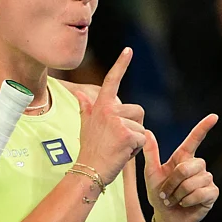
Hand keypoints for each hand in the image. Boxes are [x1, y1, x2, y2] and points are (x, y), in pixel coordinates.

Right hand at [75, 48, 146, 184]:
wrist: (88, 171)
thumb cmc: (90, 150)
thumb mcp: (85, 125)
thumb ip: (85, 107)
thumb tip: (78, 92)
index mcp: (101, 106)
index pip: (112, 81)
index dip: (121, 64)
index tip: (128, 50)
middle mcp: (109, 110)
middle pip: (138, 111)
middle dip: (135, 127)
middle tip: (117, 141)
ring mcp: (118, 122)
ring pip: (142, 127)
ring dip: (136, 140)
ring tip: (119, 148)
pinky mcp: (127, 135)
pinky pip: (143, 139)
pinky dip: (136, 150)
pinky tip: (122, 154)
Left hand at [143, 115, 218, 221]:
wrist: (166, 217)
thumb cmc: (159, 195)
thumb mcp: (151, 174)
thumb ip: (151, 153)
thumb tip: (147, 131)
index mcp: (183, 158)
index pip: (194, 140)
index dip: (203, 127)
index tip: (214, 116)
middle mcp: (197, 166)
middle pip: (188, 166)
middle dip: (174, 182)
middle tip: (167, 193)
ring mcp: (207, 179)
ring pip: (194, 181)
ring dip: (179, 193)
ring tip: (175, 199)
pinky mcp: (212, 193)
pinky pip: (201, 192)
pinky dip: (188, 200)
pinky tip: (185, 203)